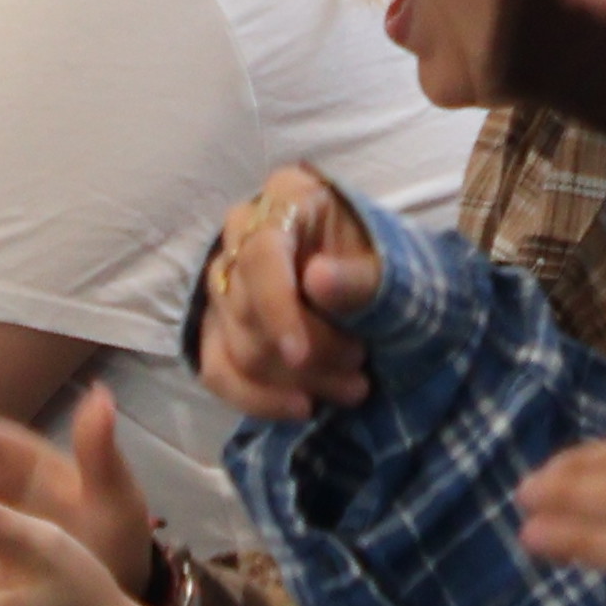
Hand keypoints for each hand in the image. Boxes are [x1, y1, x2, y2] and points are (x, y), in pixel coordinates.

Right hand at [197, 163, 388, 422]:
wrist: (377, 275)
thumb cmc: (383, 258)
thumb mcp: (388, 260)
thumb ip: (359, 274)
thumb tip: (315, 280)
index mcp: (286, 197)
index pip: (261, 257)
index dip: (277, 309)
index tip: (301, 355)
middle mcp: (242, 232)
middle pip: (249, 311)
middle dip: (308, 354)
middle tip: (360, 371)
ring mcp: (224, 280)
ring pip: (237, 347)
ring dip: (294, 380)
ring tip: (351, 388)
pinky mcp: (218, 325)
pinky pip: (217, 370)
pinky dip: (258, 399)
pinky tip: (302, 408)